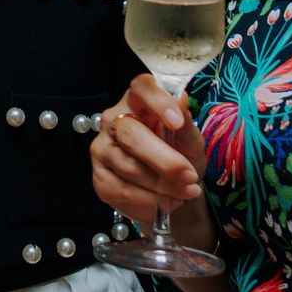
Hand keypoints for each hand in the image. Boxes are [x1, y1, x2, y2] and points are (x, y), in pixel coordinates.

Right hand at [91, 73, 213, 242]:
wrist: (173, 190)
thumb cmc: (181, 156)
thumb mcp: (191, 142)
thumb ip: (186, 126)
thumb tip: (182, 100)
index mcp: (138, 101)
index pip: (141, 88)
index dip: (157, 102)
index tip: (177, 123)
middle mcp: (113, 119)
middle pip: (131, 134)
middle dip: (164, 160)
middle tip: (190, 177)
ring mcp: (102, 149)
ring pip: (128, 167)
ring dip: (161, 186)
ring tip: (185, 193)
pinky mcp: (99, 177)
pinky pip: (121, 191)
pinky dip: (148, 201)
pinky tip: (165, 203)